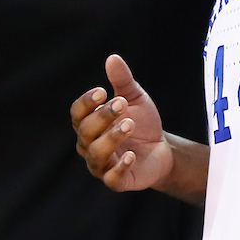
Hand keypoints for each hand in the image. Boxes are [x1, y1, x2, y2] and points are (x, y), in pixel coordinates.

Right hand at [71, 54, 172, 191]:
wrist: (162, 149)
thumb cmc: (142, 123)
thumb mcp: (134, 99)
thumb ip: (123, 81)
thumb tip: (112, 58)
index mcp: (89, 124)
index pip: (77, 113)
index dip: (86, 102)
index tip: (102, 90)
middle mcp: (89, 145)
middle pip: (85, 132)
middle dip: (102, 117)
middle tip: (122, 105)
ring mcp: (102, 165)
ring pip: (96, 154)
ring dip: (111, 138)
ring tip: (129, 125)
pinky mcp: (117, 181)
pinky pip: (112, 178)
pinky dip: (120, 167)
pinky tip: (131, 155)